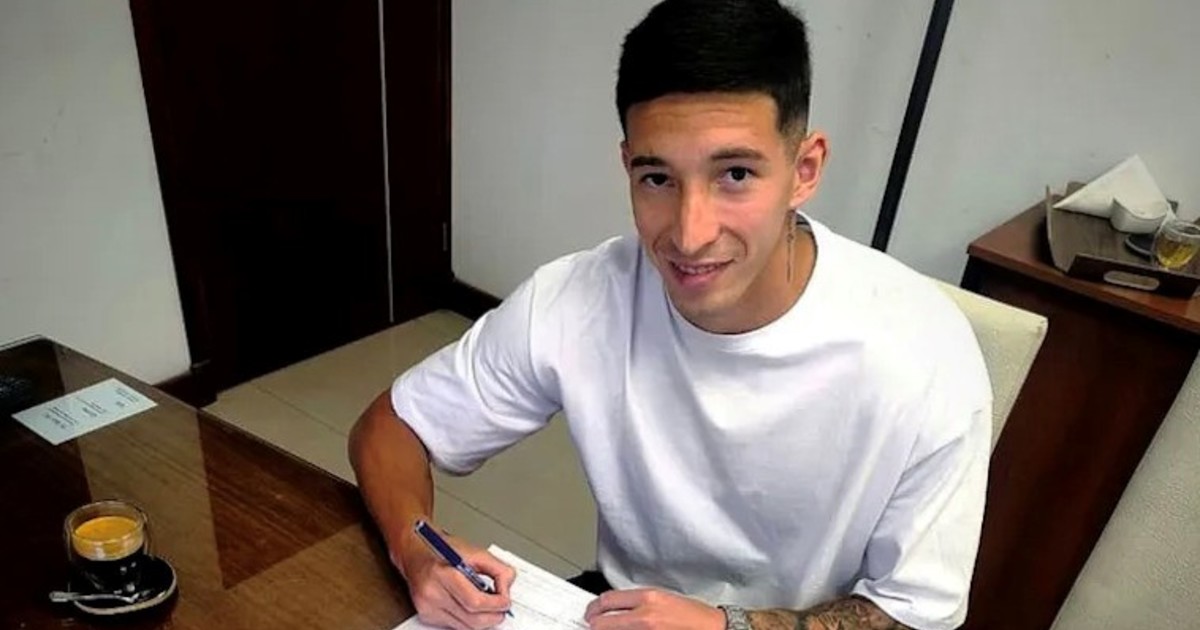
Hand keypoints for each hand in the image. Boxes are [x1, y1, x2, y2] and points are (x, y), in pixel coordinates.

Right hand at [392, 522, 515, 629]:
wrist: (416, 553)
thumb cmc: (444, 550)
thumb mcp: (475, 552)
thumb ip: (498, 569)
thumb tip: (506, 589)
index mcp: (444, 574)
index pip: (475, 602)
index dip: (496, 605)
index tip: (505, 601)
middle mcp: (432, 593)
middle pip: (472, 620)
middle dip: (493, 617)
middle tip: (502, 609)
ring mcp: (427, 607)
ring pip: (465, 627)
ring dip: (482, 621)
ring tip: (488, 607)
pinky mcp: (426, 615)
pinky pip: (455, 626)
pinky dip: (468, 620)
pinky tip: (470, 607)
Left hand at [584, 588, 725, 629]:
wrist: (713, 629)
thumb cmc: (695, 616)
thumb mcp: (664, 599)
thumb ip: (639, 603)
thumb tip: (619, 608)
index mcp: (648, 599)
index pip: (608, 600)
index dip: (595, 608)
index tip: (592, 612)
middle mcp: (644, 616)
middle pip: (603, 621)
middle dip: (594, 624)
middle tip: (591, 625)